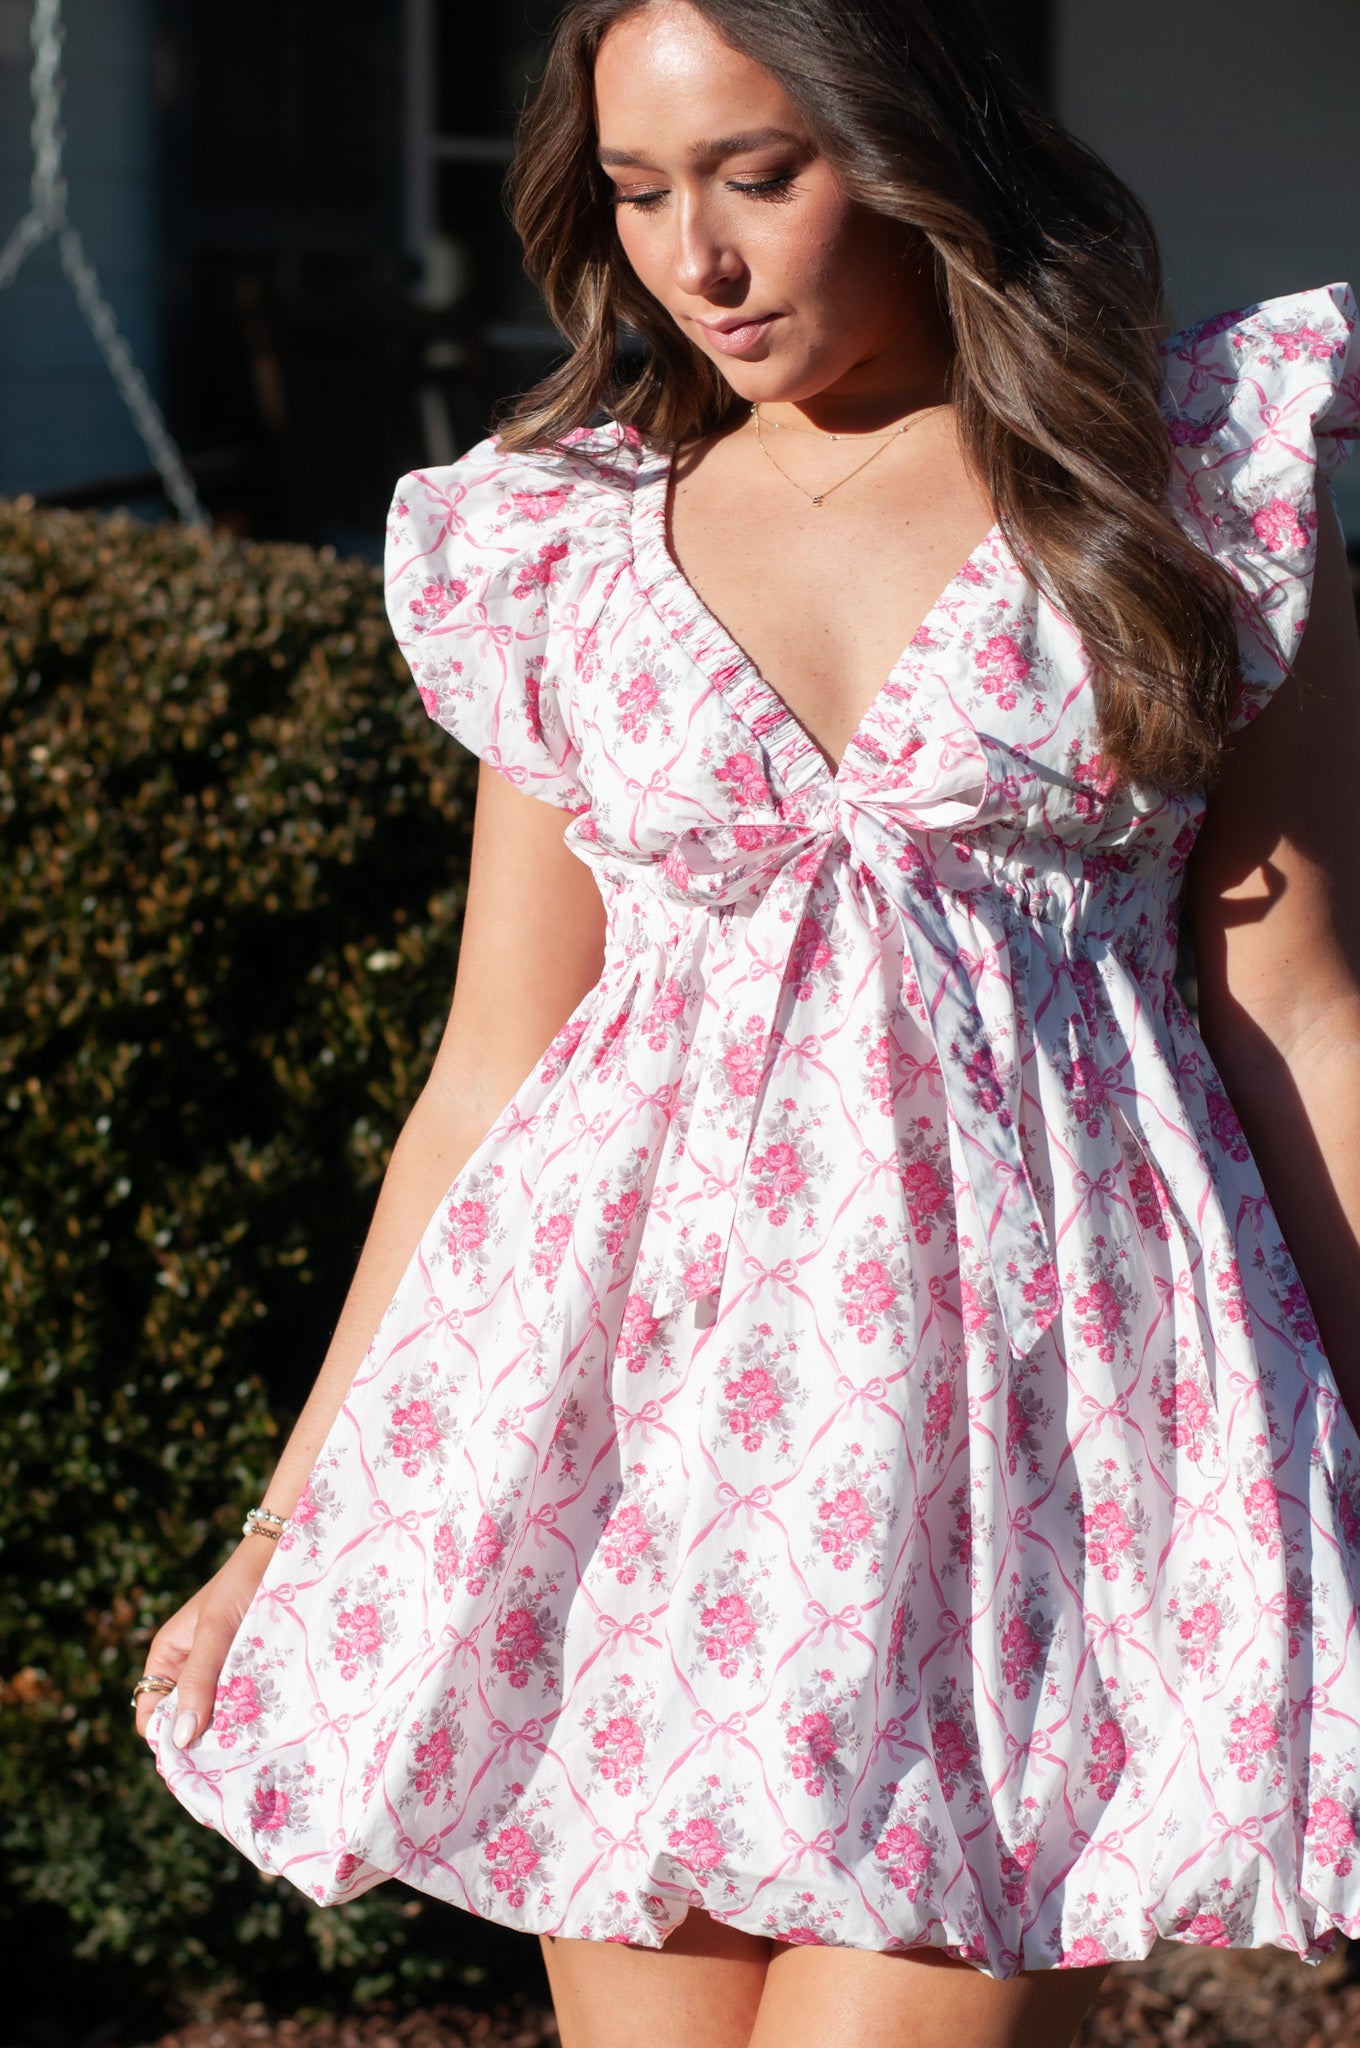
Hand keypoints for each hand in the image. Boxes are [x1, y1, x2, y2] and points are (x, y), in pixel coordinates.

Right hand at [134, 1540, 272, 1748]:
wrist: (282, 1555)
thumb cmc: (241, 1584)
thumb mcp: (215, 1631)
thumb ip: (197, 1680)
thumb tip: (180, 1737)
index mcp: (168, 1658)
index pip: (151, 1714)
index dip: (164, 1739)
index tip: (189, 1763)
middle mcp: (189, 1670)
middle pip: (183, 1721)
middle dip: (199, 1742)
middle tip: (223, 1764)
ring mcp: (219, 1672)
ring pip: (214, 1716)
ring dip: (226, 1731)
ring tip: (245, 1750)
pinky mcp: (247, 1671)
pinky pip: (240, 1703)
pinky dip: (248, 1716)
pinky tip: (262, 1729)